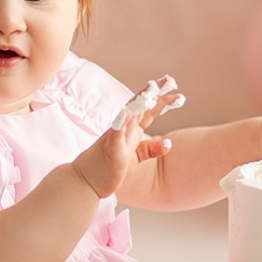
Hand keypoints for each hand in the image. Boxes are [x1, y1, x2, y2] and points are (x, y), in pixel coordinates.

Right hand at [73, 76, 185, 206]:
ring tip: (151, 88)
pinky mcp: (110, 149)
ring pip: (128, 115)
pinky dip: (120, 123)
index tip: (176, 90)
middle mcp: (124, 129)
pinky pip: (115, 134)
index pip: (148, 110)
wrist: (85, 181)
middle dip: (154, 93)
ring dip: (139, 102)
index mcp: (131, 130)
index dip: (161, 100)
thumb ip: (150, 149)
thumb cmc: (108, 167)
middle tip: (170, 80)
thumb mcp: (134, 157)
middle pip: (141, 106)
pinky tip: (126, 112)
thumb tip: (168, 143)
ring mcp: (116, 138)